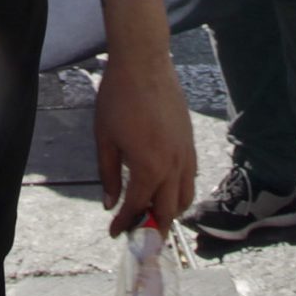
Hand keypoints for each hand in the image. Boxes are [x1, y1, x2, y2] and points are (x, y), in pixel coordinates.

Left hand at [94, 52, 194, 235]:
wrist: (144, 63)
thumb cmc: (118, 98)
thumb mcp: (105, 139)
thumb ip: (109, 175)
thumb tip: (110, 203)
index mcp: (149, 168)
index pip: (138, 207)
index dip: (125, 223)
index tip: (115, 232)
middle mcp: (173, 166)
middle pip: (168, 210)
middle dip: (153, 225)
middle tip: (137, 229)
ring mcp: (186, 153)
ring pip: (185, 196)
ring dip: (170, 210)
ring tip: (153, 213)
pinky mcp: (190, 141)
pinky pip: (191, 176)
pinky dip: (180, 190)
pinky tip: (166, 187)